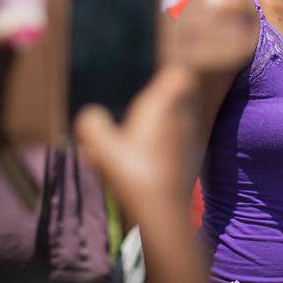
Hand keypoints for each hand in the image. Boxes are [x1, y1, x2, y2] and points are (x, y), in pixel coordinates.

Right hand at [76, 65, 205, 282]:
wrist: (163, 213)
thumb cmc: (133, 172)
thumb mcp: (102, 146)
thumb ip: (92, 125)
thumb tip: (90, 115)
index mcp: (164, 105)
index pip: (181, 73)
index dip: (172, 70)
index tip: (159, 71)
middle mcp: (183, 118)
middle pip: (183, 94)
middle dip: (168, 95)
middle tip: (147, 100)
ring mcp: (190, 139)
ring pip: (182, 119)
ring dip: (167, 121)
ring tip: (142, 132)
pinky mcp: (192, 160)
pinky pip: (181, 142)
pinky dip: (168, 144)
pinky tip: (148, 158)